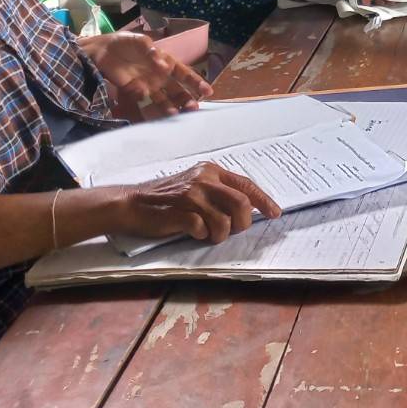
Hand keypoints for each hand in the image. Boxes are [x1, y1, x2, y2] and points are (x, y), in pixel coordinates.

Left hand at [81, 32, 211, 120]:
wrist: (100, 51)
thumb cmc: (124, 42)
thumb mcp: (139, 41)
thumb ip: (151, 52)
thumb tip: (163, 65)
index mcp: (165, 62)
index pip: (184, 73)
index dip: (196, 82)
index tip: (207, 92)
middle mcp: (160, 76)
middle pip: (177, 91)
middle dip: (186, 100)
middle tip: (193, 109)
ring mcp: (148, 86)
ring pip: (164, 100)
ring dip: (171, 108)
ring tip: (175, 115)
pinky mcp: (134, 93)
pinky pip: (145, 103)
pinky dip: (150, 109)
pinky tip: (155, 113)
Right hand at [115, 162, 280, 243]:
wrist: (132, 203)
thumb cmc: (166, 198)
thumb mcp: (195, 185)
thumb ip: (219, 192)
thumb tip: (248, 208)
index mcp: (211, 171)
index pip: (246, 185)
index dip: (263, 200)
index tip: (275, 213)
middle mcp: (203, 179)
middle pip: (241, 203)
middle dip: (242, 223)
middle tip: (233, 231)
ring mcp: (191, 195)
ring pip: (224, 221)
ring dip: (221, 234)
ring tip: (208, 234)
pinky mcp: (179, 211)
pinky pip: (203, 229)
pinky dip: (201, 235)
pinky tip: (192, 232)